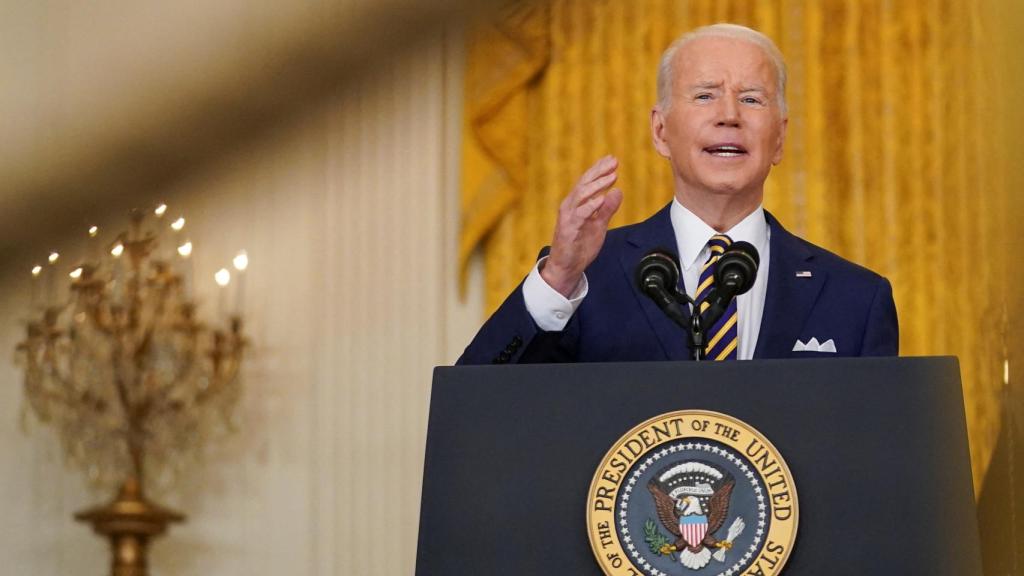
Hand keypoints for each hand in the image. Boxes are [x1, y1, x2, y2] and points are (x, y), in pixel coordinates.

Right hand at [540, 155, 623, 296]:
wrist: (567, 267)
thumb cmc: (580, 245)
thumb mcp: (599, 225)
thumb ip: (607, 209)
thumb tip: (618, 191)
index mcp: (576, 203)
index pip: (588, 182)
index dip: (599, 170)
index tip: (612, 159)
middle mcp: (570, 206)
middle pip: (584, 184)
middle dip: (599, 172)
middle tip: (614, 162)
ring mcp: (568, 217)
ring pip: (581, 195)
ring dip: (597, 185)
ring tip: (612, 177)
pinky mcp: (568, 229)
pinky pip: (579, 215)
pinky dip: (590, 206)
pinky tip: (601, 199)